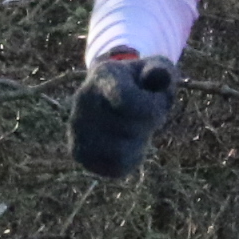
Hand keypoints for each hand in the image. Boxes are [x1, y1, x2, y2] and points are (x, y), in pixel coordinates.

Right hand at [70, 52, 177, 178]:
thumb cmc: (143, 84)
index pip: (127, 100)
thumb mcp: (158, 70)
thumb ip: (161, 71)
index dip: (153, 107)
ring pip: (121, 152)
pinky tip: (127, 145)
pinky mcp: (79, 152)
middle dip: (149, 124)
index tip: (158, 100)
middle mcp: (83, 99)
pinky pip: (114, 168)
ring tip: (136, 129)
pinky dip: (129, 160)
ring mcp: (76, 126)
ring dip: (139, 144)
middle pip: (131, 128)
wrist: (115, 97)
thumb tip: (158, 75)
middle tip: (146, 114)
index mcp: (103, 75)